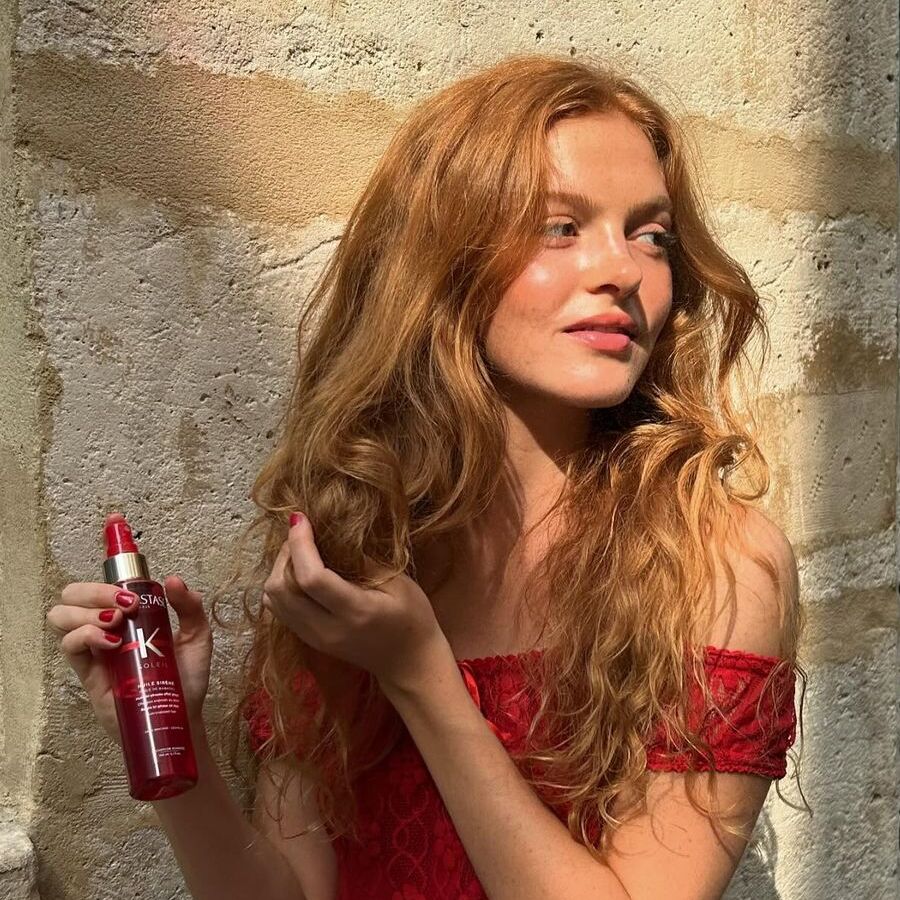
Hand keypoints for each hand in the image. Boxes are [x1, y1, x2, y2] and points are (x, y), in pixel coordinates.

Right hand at [47, 549, 212, 742]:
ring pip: (61, 614)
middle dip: (96, 589)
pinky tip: (111, 641)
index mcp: (132, 611)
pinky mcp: (87, 671)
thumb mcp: (199, 636)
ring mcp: (94, 647)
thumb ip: (191, 607)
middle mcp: (107, 624)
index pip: (110, 577)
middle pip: (74, 591)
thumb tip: (174, 581)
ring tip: (118, 622)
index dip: (110, 550)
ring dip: (86, 610)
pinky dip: (85, 635)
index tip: (115, 522)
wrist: (181, 718)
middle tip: (127, 602)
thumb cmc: (186, 678)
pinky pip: (68, 645)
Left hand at [262, 512, 452, 692]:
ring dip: (278, 569)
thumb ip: (362, 561)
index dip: (300, 544)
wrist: (409, 663)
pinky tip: (299, 572)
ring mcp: (314, 638)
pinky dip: (281, 585)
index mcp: (355, 612)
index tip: (301, 518)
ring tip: (299, 551)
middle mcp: (327, 629)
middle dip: (285, 553)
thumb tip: (330, 536)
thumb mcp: (398, 583)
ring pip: (273, 600)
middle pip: (282, 589)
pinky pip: (279, 609)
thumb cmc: (412, 619)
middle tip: (302, 533)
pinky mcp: (308, 640)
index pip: (311, 578)